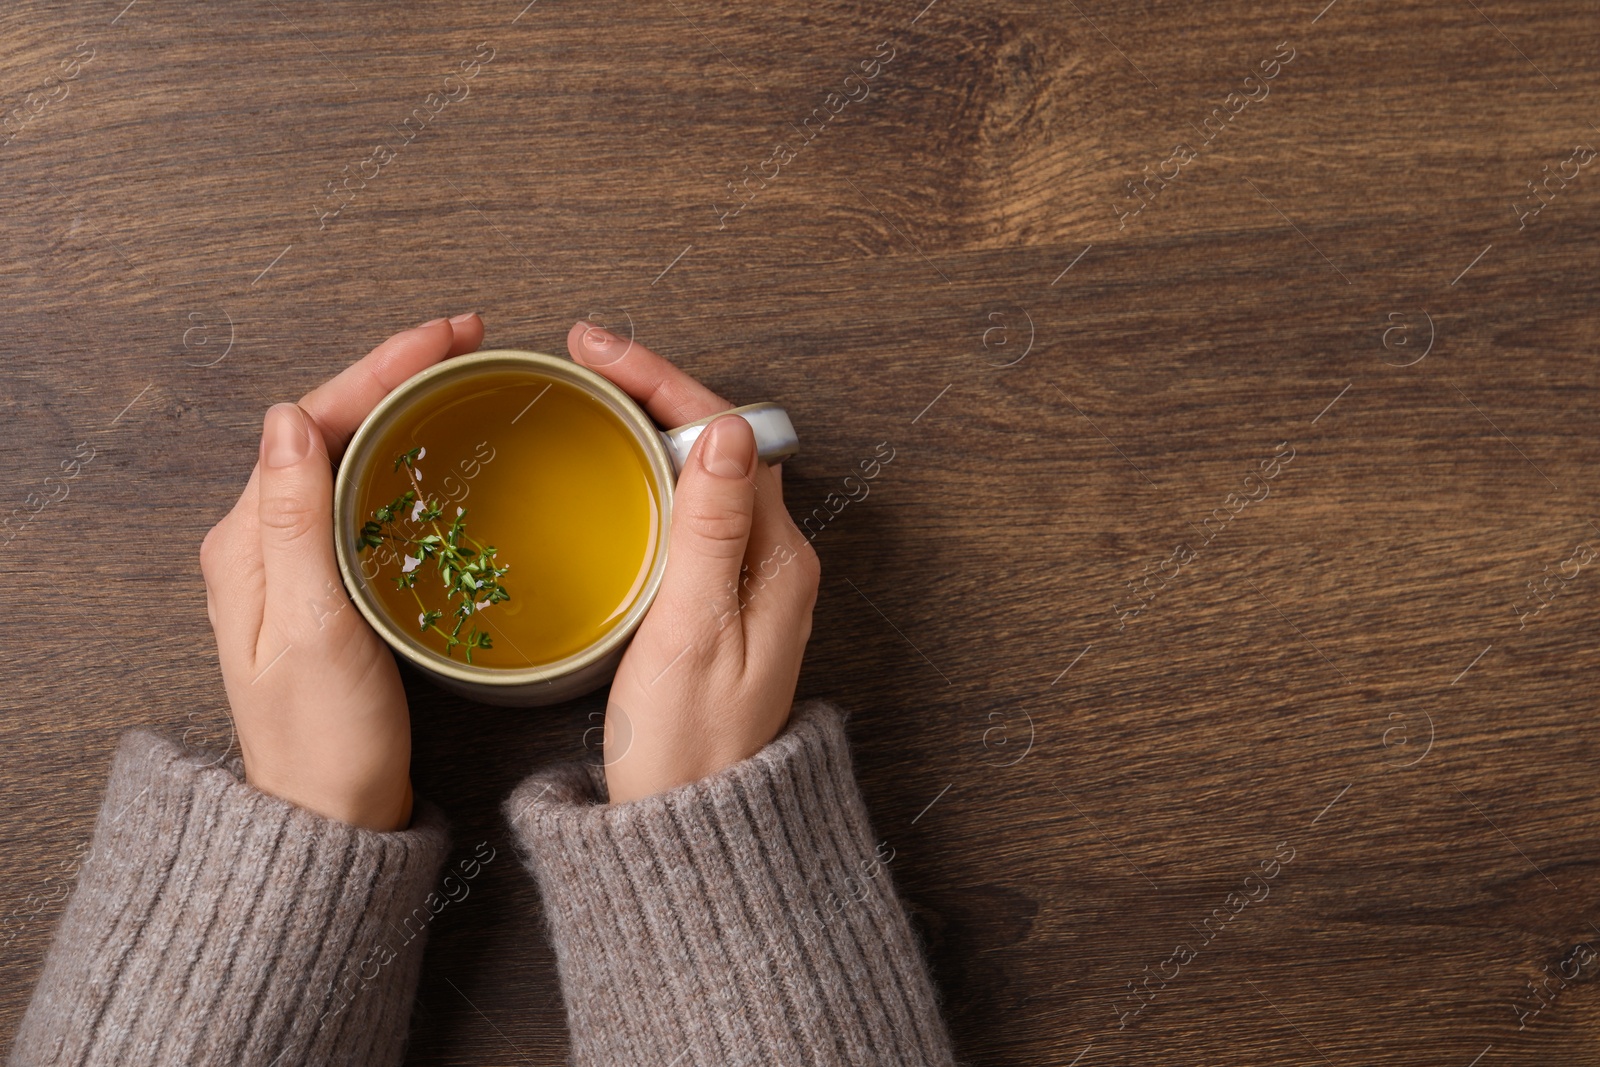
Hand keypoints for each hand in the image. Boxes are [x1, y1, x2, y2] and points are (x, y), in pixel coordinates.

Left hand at [200, 314, 484, 830]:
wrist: (331, 814)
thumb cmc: (326, 737)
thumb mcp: (311, 627)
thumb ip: (295, 522)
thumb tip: (289, 418)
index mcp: (248, 540)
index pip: (314, 422)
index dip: (381, 368)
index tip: (446, 336)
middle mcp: (261, 540)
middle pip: (328, 426)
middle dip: (395, 373)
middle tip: (468, 340)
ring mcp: (291, 562)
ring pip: (345, 455)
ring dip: (398, 406)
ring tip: (457, 375)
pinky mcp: (323, 584)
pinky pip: (358, 496)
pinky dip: (399, 458)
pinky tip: (434, 452)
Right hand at [567, 322, 821, 803]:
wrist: (691, 824)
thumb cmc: (685, 743)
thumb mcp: (690, 630)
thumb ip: (709, 529)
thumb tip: (728, 430)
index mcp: (777, 557)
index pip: (728, 433)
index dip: (664, 381)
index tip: (598, 350)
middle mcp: (774, 560)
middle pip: (721, 442)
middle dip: (655, 390)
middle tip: (583, 360)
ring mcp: (750, 580)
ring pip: (705, 473)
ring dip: (653, 427)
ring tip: (591, 395)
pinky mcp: (722, 601)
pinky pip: (694, 512)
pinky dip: (652, 476)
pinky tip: (615, 472)